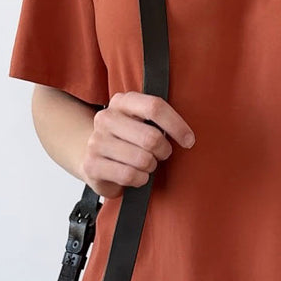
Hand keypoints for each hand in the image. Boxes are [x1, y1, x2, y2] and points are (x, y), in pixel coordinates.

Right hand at [80, 91, 195, 198]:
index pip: (154, 107)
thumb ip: (160, 120)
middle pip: (151, 138)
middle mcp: (106, 118)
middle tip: (162, 154)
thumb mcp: (143, 122)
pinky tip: (137, 176)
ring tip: (146, 165)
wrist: (95, 159)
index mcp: (122, 101)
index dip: (177, 125)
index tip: (189, 141)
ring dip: (151, 167)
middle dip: (164, 151)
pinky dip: (140, 179)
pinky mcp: (91, 165)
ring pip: (142, 159)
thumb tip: (187, 136)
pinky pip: (129, 175)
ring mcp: (96, 141)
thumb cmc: (129, 140)